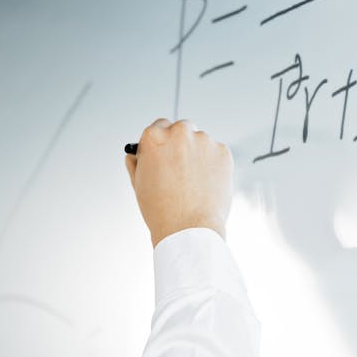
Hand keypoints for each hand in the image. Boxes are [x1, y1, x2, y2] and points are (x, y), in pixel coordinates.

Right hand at [125, 119, 232, 246]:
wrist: (189, 229)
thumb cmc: (162, 211)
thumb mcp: (139, 184)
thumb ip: (136, 163)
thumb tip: (134, 155)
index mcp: (154, 137)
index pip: (158, 127)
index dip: (162, 143)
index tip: (165, 152)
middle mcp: (180, 133)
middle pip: (181, 130)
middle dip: (181, 145)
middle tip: (181, 168)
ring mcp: (204, 141)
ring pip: (200, 142)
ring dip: (198, 155)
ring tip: (193, 184)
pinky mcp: (223, 152)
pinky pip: (216, 154)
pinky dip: (213, 165)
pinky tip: (205, 185)